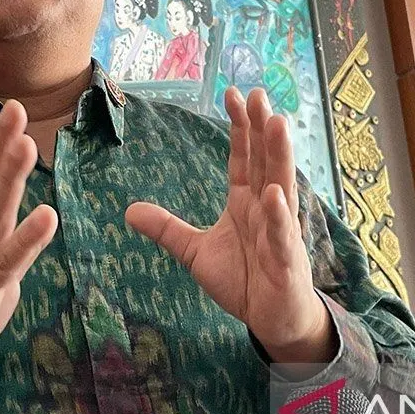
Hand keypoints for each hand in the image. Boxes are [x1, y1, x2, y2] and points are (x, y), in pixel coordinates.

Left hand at [127, 87, 335, 364]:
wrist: (272, 320)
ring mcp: (279, 232)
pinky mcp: (285, 261)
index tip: (233, 95)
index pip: (243, 157)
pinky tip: (275, 194)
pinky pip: (281, 235)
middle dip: (261, 128)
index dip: (239, 127)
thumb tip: (129, 210)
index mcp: (245, 202)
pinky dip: (279, 216)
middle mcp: (266, 208)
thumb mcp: (195, 252)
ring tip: (276, 123)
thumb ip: (168, 229)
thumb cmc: (243, 280)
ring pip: (280, 187)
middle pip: (264, 161)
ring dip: (278, 156)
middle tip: (259, 93)